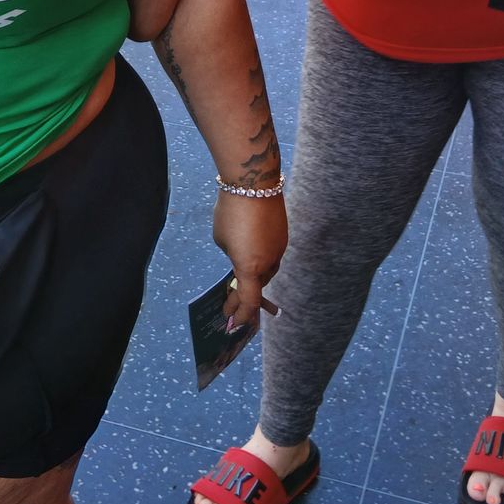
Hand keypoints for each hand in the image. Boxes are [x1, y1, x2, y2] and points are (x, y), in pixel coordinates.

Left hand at [213, 190, 286, 330]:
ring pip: (268, 270)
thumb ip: (231, 254)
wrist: (254, 181)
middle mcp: (270, 261)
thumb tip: (238, 256)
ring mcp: (279, 248)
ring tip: (240, 278)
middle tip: (231, 303)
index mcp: (251, 267)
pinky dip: (261, 259)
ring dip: (254, 277)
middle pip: (259, 286)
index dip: (241, 314)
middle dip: (245, 296)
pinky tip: (250, 252)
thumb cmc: (231, 210)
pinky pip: (272, 254)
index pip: (249, 301)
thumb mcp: (221, 238)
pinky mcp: (283, 235)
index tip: (231, 322)